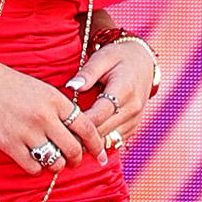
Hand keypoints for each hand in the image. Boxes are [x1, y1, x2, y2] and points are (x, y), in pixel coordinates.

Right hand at [0, 58, 95, 174]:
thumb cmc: (8, 84)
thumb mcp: (41, 89)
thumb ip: (60, 108)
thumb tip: (76, 130)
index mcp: (56, 100)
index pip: (87, 127)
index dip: (96, 144)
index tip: (100, 153)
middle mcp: (45, 117)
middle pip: (73, 149)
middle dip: (77, 159)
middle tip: (74, 161)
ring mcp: (27, 132)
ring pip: (55, 162)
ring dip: (56, 165)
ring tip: (52, 161)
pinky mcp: (9, 145)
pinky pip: (33, 168)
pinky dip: (36, 169)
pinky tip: (33, 161)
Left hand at [72, 31, 160, 163]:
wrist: (143, 63)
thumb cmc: (119, 58)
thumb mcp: (103, 58)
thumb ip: (87, 73)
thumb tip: (72, 86)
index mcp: (124, 90)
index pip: (99, 115)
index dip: (79, 122)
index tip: (61, 124)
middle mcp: (132, 108)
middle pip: (102, 131)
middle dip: (80, 136)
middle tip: (58, 138)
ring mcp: (134, 120)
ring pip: (108, 140)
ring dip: (89, 143)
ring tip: (68, 142)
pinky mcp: (133, 127)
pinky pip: (114, 141)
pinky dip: (99, 143)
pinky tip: (83, 140)